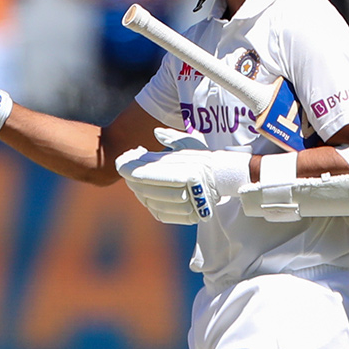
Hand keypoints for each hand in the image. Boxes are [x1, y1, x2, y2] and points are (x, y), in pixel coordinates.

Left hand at [115, 141, 250, 224]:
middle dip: (132, 181)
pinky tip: (146, 197)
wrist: (228, 178)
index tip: (121, 163)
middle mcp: (188, 186)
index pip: (146, 172)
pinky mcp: (190, 216)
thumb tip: (156, 132)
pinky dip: (151, 206)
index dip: (130, 169)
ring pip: (152, 202)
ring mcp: (190, 203)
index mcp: (186, 167)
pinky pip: (162, 214)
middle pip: (146, 188)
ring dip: (140, 193)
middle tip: (126, 173)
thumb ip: (171, 139)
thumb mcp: (190, 143)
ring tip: (135, 184)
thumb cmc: (206, 158)